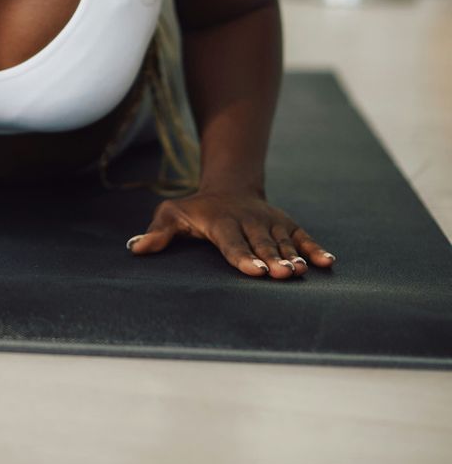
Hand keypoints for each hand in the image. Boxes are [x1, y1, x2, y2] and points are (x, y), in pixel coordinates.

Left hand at [125, 186, 336, 277]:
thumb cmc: (196, 210)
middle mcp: (248, 222)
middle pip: (261, 244)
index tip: (254, 271)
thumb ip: (158, 232)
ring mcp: (269, 222)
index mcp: (221, 222)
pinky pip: (302, 236)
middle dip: (272, 260)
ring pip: (283, 241)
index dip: (243, 257)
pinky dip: (314, 248)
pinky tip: (327, 263)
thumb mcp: (172, 214)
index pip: (232, 243)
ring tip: (301, 272)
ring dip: (294, 257)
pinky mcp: (285, 224)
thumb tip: (135, 248)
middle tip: (282, 275)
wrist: (229, 187)